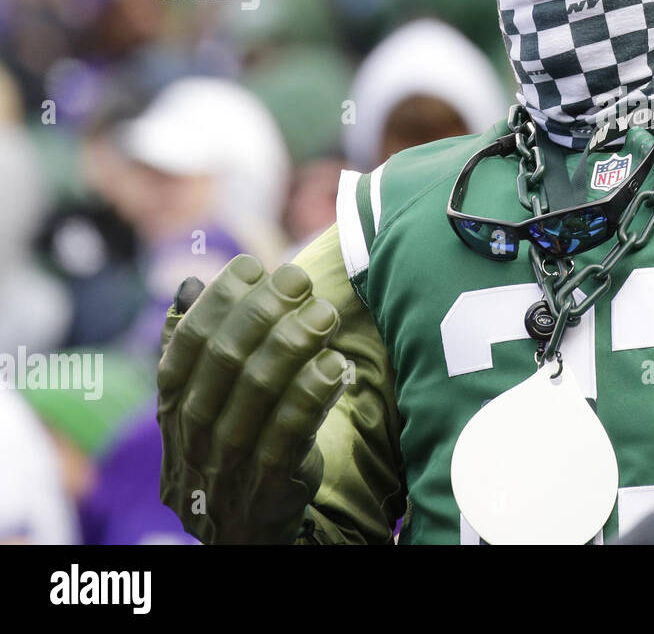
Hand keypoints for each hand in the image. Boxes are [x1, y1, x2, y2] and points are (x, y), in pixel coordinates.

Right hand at [157, 254, 347, 543]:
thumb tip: (190, 287)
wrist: (240, 535)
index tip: (252, 266)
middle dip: (263, 312)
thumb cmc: (229, 448)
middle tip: (299, 279)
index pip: (186, 342)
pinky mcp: (266, 491)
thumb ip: (195, 349)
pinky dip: (311, 396)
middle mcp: (191, 434)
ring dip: (293, 344)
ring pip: (257, 392)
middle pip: (224, 360)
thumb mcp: (202, 403)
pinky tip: (334, 366)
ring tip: (324, 314)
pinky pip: (288, 436)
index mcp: (172, 405)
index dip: (218, 301)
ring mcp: (225, 465)